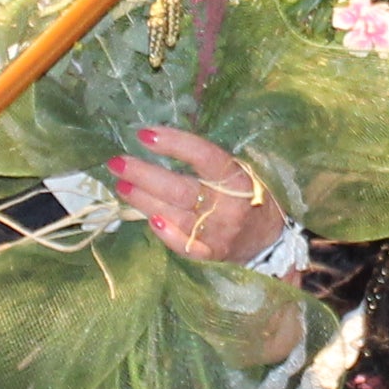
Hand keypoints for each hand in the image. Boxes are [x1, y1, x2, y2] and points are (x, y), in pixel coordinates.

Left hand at [110, 126, 287, 263]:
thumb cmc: (249, 193)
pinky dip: (167, 235)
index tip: (144, 135)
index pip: (203, 156)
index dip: (174, 143)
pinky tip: (149, 221)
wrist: (271, 237)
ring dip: (143, 200)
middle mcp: (229, 205)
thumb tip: (162, 139)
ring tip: (121, 185)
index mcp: (239, 177)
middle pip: (180, 189)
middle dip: (144, 174)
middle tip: (117, 162)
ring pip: (176, 215)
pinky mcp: (213, 254)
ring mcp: (220, 232)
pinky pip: (186, 247)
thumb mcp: (241, 169)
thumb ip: (209, 159)